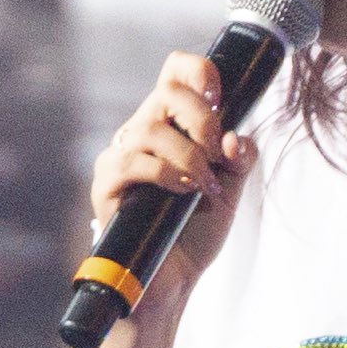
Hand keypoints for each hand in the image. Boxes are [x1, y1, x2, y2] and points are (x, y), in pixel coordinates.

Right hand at [91, 53, 259, 300]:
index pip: (175, 72)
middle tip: (216, 153)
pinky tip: (183, 191)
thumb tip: (235, 137)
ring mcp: (121, 156)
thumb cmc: (197, 229)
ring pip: (150, 127)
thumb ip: (240, 156)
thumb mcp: (231, 187)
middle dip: (202, 119)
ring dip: (188, 155)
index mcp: (171, 124)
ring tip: (204, 185)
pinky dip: (165, 173)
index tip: (221, 98)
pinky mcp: (106, 184)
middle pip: (166, 91)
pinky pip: (131, 161)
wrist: (175, 276)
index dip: (199, 71)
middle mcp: (142, 132)